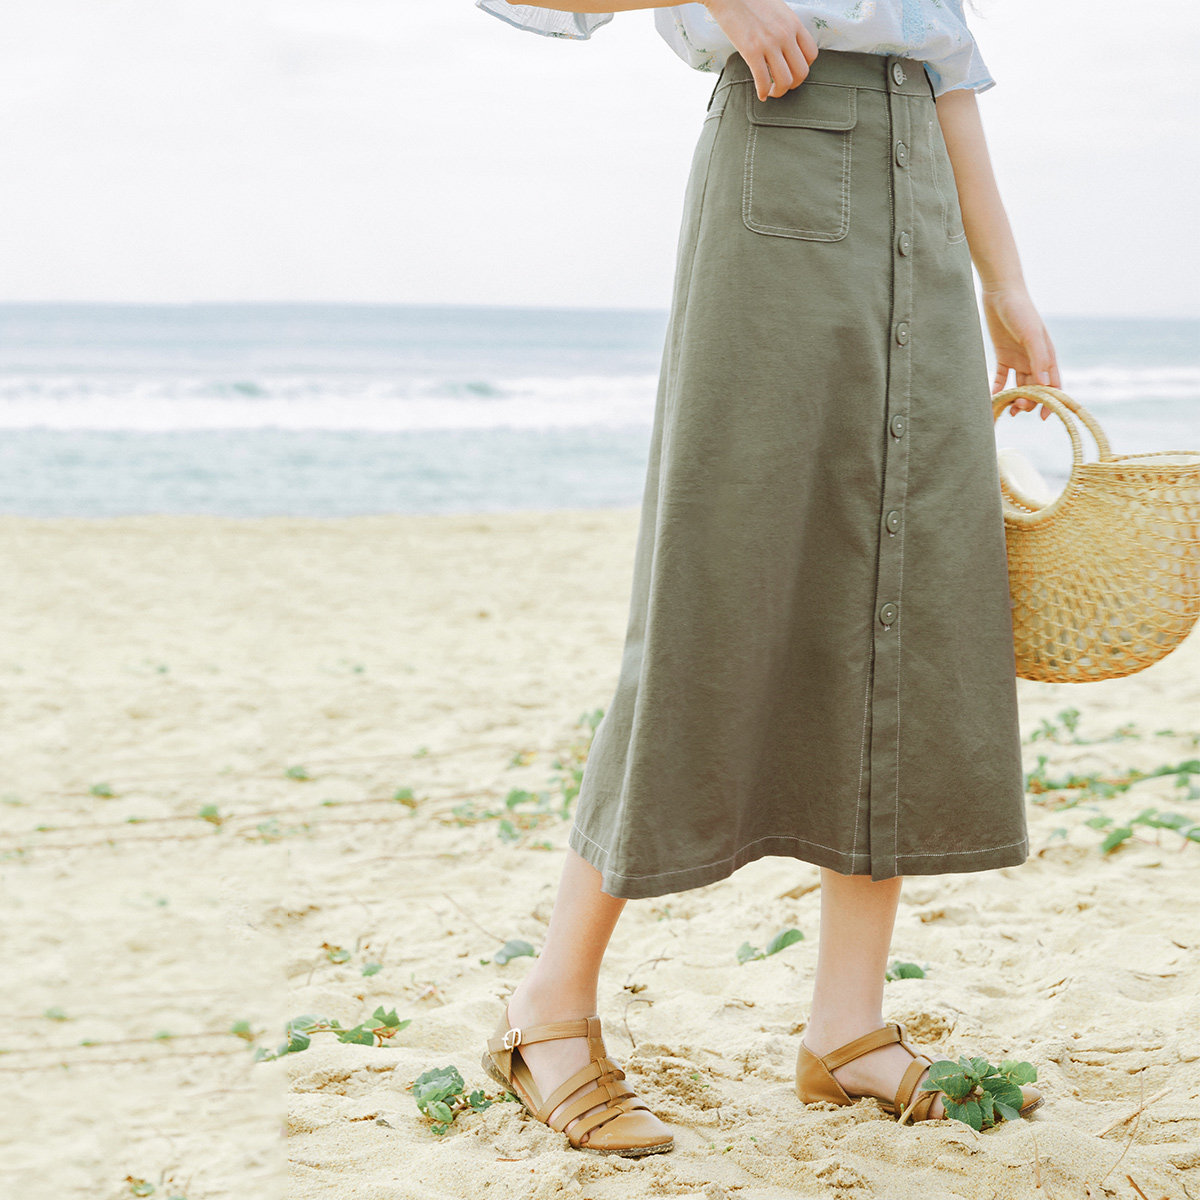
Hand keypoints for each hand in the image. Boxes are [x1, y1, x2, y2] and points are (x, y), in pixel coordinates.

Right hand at [703, 0, 818, 101]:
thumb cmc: (750, 0)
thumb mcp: (777, 10)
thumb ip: (785, 27)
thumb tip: (785, 45)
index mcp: (794, 23)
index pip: (811, 55)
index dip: (803, 67)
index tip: (792, 70)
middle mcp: (785, 34)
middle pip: (801, 72)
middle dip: (793, 85)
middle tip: (782, 85)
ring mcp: (769, 43)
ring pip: (785, 81)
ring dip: (779, 92)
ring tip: (770, 91)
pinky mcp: (751, 50)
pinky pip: (762, 81)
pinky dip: (762, 93)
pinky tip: (760, 94)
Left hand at [981, 283, 1061, 419]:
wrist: (1001, 293)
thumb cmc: (1020, 311)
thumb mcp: (1031, 335)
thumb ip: (1038, 358)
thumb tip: (1044, 384)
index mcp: (1047, 356)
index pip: (1053, 384)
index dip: (1051, 402)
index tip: (1043, 417)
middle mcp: (1035, 359)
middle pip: (1035, 388)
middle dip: (1029, 401)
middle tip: (1017, 408)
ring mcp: (1019, 358)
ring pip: (1019, 385)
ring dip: (1015, 399)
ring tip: (1006, 408)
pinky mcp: (1003, 356)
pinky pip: (1002, 378)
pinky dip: (998, 390)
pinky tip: (992, 400)